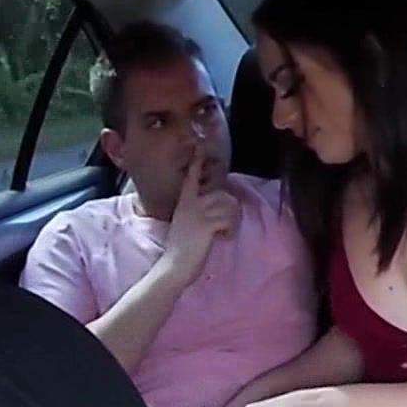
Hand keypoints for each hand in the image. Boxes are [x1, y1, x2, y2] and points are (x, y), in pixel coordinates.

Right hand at [162, 148, 240, 281]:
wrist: (174, 265)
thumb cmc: (183, 247)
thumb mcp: (187, 222)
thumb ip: (197, 210)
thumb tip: (216, 205)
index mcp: (185, 201)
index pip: (192, 175)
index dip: (198, 159)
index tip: (200, 141)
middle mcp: (191, 203)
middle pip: (224, 194)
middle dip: (231, 210)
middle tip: (224, 226)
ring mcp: (199, 213)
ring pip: (231, 205)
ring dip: (232, 222)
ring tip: (222, 233)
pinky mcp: (207, 224)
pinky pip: (231, 219)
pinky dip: (231, 231)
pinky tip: (222, 239)